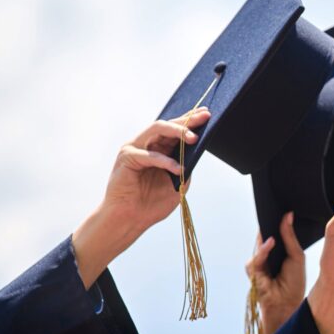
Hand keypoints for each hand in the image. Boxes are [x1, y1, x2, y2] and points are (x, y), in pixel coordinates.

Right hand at [72, 108, 211, 287]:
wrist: (130, 220)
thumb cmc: (152, 204)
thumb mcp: (178, 184)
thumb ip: (186, 167)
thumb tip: (198, 152)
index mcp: (158, 149)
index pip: (175, 129)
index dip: (190, 120)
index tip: (207, 114)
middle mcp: (145, 144)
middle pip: (167, 125)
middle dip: (187, 120)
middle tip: (204, 117)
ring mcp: (135, 149)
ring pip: (157, 130)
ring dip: (177, 131)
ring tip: (193, 138)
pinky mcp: (127, 158)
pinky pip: (150, 155)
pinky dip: (165, 161)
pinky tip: (178, 169)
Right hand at [246, 212, 306, 333]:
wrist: (288, 303)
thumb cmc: (294, 281)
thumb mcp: (296, 255)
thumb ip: (289, 236)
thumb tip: (288, 215)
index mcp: (278, 250)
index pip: (274, 231)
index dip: (275, 220)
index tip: (280, 205)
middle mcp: (266, 255)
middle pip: (264, 235)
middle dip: (268, 223)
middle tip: (274, 207)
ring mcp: (258, 263)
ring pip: (259, 244)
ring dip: (266, 234)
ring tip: (273, 220)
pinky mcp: (253, 271)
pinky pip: (257, 257)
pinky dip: (263, 250)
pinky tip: (271, 242)